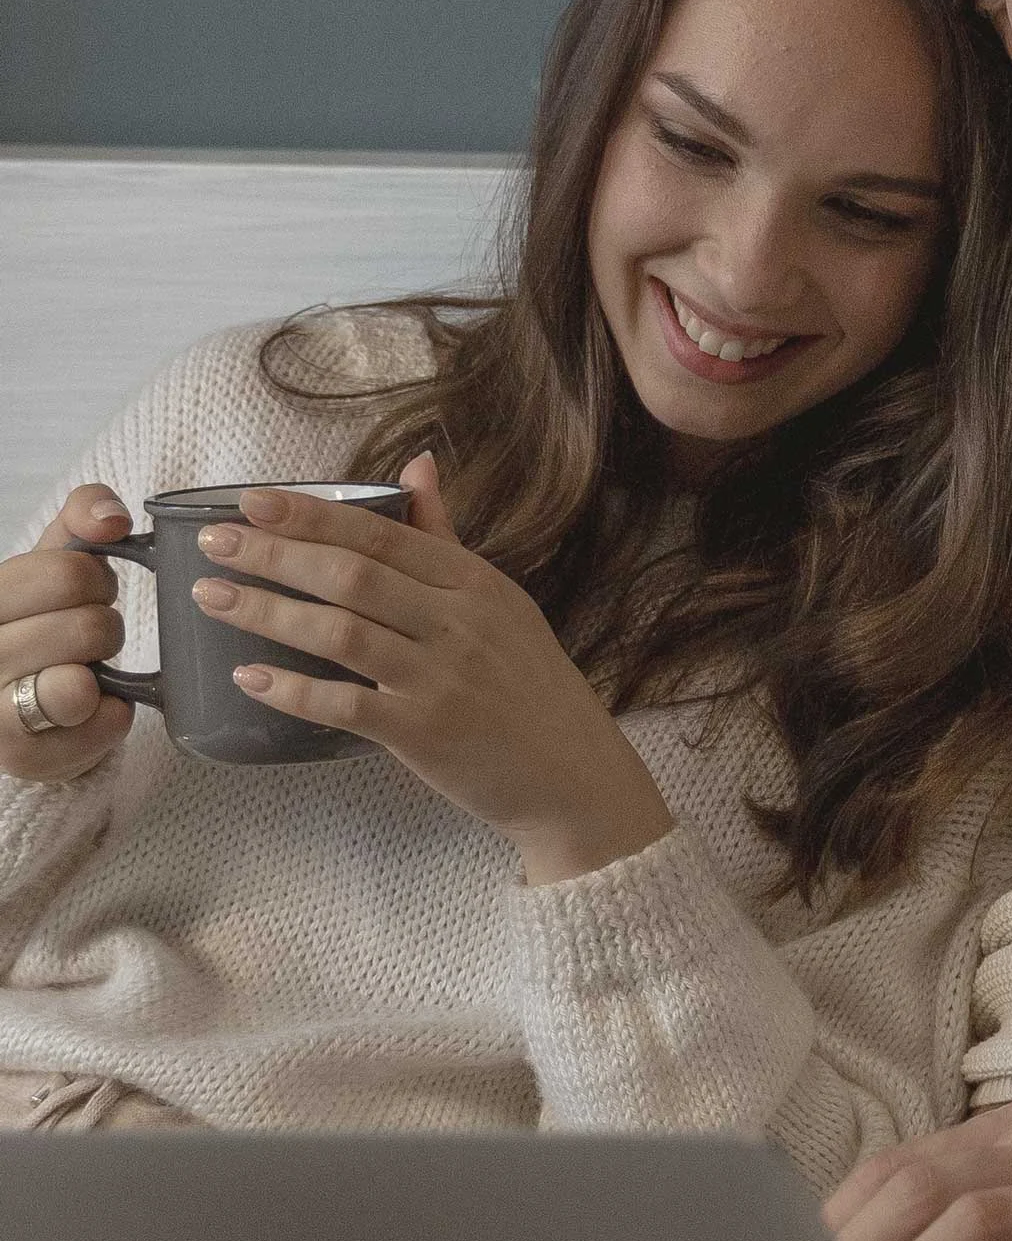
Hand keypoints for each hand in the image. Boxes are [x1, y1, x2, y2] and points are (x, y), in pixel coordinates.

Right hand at [0, 489, 136, 783]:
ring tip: (84, 670)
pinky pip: (102, 725)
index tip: (80, 592)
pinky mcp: (21, 758)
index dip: (94, 580)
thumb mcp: (51, 560)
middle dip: (103, 627)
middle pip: (87, 627)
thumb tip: (111, 519)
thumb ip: (80, 521)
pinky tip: (88, 708)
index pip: (67, 573)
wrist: (24, 706)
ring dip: (104, 669)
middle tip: (86, 637)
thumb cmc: (39, 620)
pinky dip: (113, 714)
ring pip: (82, 682)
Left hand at [190, 456, 673, 881]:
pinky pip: (346, 705)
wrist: (572, 775)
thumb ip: (445, 537)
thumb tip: (417, 465)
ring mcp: (442, 678)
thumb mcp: (498, 601)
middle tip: (212, 544)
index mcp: (473, 583)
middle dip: (274, 555)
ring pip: (340, 633)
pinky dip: (293, 690)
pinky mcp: (426, 733)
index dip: (312, 515)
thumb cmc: (528, 684)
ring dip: (268, 612)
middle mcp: (458, 623)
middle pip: (352, 575)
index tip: (252, 501)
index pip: (381, 534)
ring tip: (211, 598)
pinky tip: (249, 677)